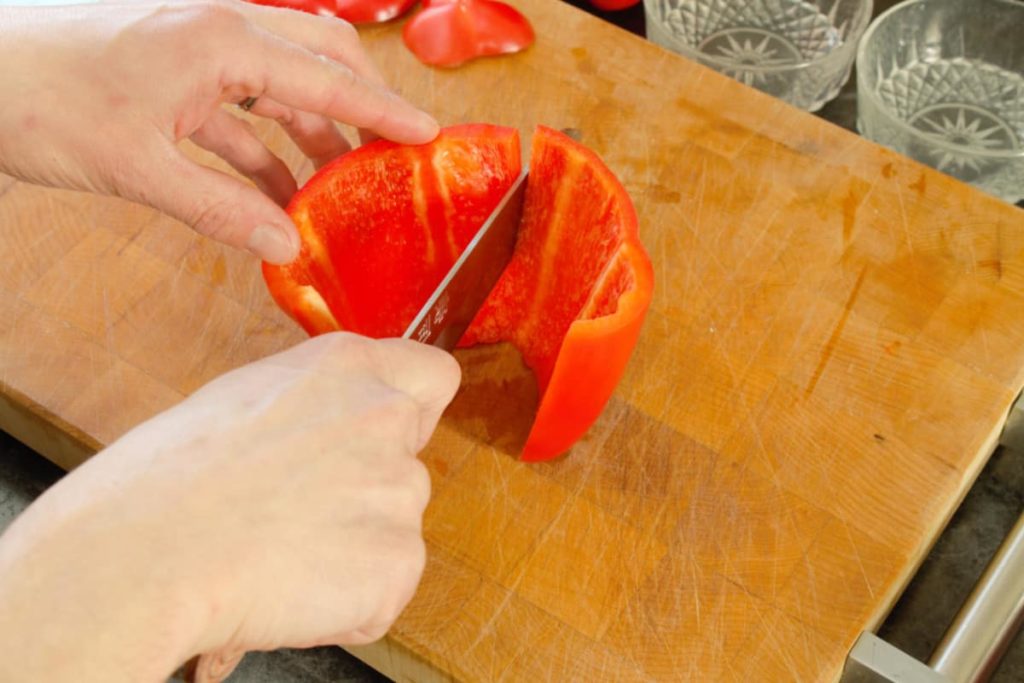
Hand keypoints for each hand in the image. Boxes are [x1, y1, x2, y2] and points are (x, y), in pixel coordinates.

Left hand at [0, 0, 437, 263]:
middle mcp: (218, 33)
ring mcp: (196, 50)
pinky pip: (239, 114)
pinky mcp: (175, 75)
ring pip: (281, 88)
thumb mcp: (138, 168)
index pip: (326, 75)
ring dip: (311, 138)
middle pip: (317, 60)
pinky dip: (263, 153)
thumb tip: (287, 246)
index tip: (428, 134)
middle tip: (392, 155)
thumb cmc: (41, 102)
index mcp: (221, 41)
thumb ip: (220, 211)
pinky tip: (278, 197)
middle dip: (358, 107)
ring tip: (340, 191)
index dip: (381, 109)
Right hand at [0, 334, 460, 682]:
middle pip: (410, 464)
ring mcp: (397, 489)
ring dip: (353, 550)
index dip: (413, 413)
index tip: (389, 438)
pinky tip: (290, 590)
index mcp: (345, 367)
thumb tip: (326, 427)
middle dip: (369, 494)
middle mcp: (384, 417)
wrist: (144, 555)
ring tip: (278, 555)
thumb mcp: (241, 401)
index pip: (432, 376)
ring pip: (394, 529)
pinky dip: (347, 604)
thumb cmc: (165, 482)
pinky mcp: (398, 560)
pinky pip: (385, 590)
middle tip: (301, 516)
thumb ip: (311, 404)